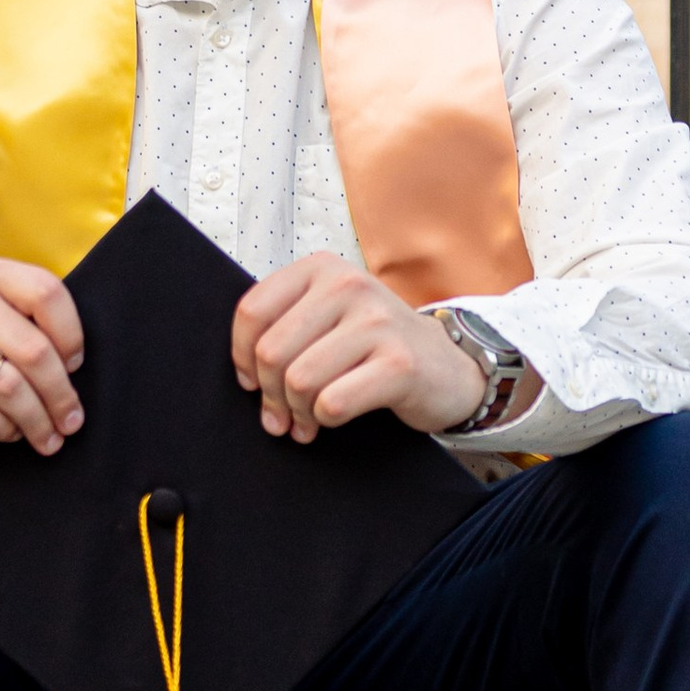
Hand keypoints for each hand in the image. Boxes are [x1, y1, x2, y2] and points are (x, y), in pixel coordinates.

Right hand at [0, 258, 84, 457]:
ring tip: (49, 438)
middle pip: (33, 349)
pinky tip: (11, 432)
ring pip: (7, 385)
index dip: (71, 335)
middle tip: (71, 421)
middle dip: (60, 394)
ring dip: (36, 419)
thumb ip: (39, 328)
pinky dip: (1, 428)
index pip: (46, 294)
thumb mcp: (7, 323)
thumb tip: (75, 371)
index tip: (75, 366)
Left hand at [231, 253, 491, 443]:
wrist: (447, 365)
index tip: (251, 381)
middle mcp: (349, 285)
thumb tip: (245, 373)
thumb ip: (285, 327)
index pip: (253, 311)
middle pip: (272, 352)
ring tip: (306, 421)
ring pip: (299, 380)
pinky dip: (324, 420)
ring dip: (297, 412)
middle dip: (270, 395)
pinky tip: (331, 419)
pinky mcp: (399, 363)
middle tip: (280, 415)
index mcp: (322, 269)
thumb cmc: (376, 345)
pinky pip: (333, 402)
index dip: (242, 356)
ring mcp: (377, 322)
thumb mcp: (329, 316)